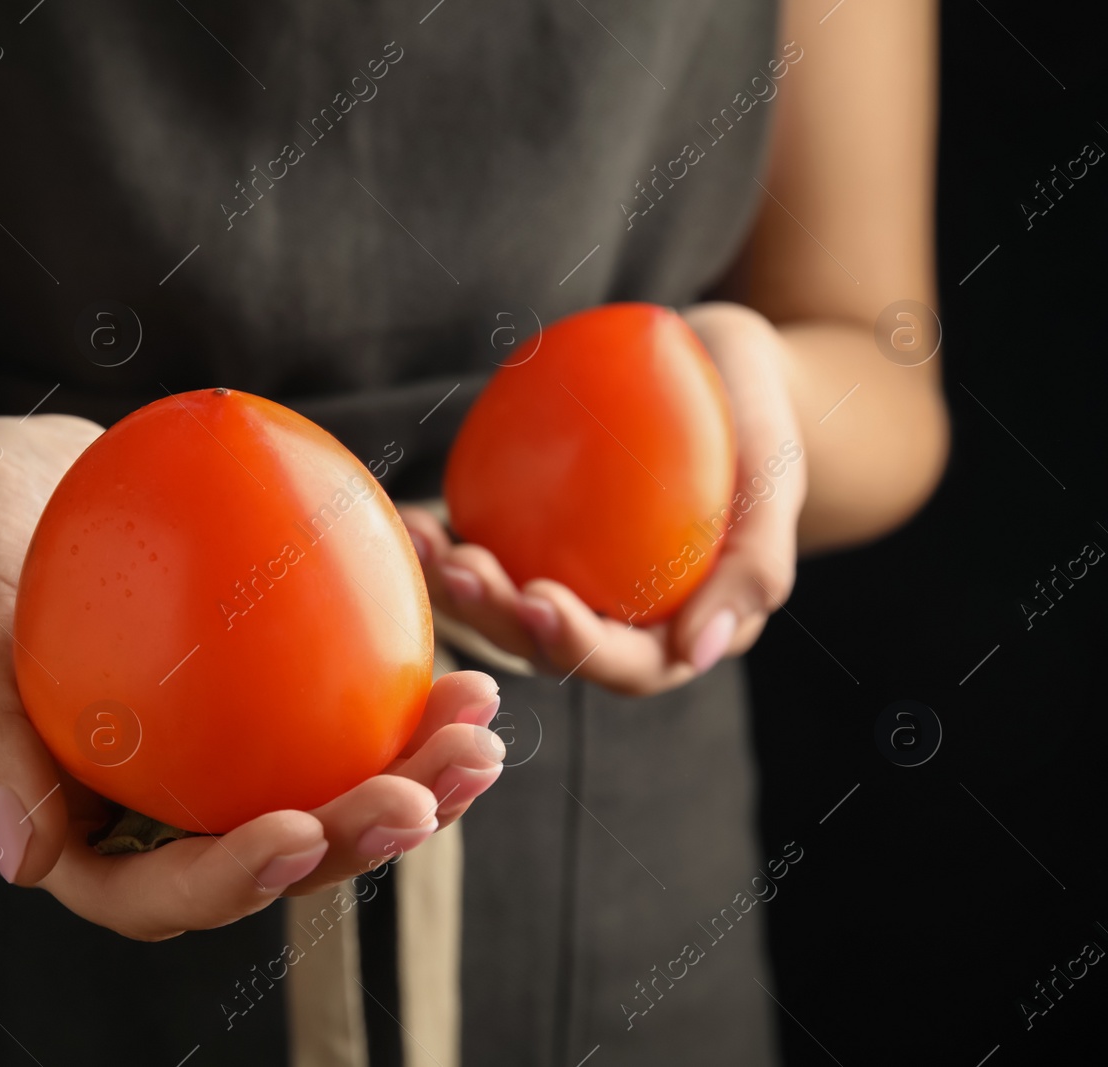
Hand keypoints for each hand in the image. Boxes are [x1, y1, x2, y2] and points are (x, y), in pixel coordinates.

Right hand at [0, 415, 504, 940]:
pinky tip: (459, 651)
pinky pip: (340, 707)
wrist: (6, 497)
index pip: (161, 890)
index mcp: (87, 832)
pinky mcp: (263, 697)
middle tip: (435, 787)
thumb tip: (21, 856)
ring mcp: (221, 757)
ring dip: (413, 773)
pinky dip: (400, 690)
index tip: (302, 833)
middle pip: (274, 854)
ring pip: (328, 789)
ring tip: (478, 726)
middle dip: (362, 836)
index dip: (236, 881)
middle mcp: (165, 811)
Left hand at [402, 302, 806, 696]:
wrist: (719, 363)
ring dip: (457, 586)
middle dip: (496, 617)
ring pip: (505, 606)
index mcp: (684, 629)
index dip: (576, 642)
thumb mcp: (777, 472)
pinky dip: (449, 538)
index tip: (535, 596)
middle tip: (461, 565)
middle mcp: (621, 619)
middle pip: (549, 643)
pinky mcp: (537, 541)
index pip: (628, 664)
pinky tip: (409, 513)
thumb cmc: (758, 414)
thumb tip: (698, 654)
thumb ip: (755, 564)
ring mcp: (575, 581)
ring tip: (424, 540)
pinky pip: (491, 549)